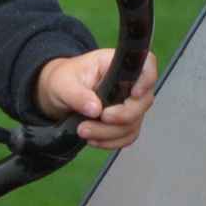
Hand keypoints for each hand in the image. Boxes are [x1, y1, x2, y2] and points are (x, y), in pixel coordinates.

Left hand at [36, 49, 159, 149]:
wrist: (59, 96)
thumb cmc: (63, 80)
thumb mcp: (63, 84)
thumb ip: (78, 95)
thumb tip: (95, 109)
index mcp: (116, 63)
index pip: (146, 64)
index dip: (147, 79)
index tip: (134, 93)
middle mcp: (128, 82)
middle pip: (143, 101)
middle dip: (122, 116)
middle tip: (99, 118)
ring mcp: (129, 103)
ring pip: (134, 123)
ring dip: (110, 133)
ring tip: (84, 131)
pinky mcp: (125, 121)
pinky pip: (128, 136)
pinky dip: (111, 142)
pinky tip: (94, 139)